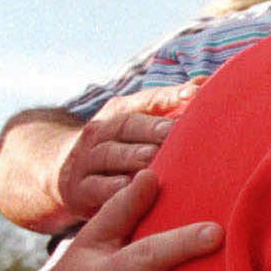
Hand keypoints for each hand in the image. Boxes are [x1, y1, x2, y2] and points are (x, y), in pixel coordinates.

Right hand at [54, 84, 195, 223]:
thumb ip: (168, 106)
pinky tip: (126, 187)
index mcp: (119, 114)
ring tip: (151, 157)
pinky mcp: (80, 189)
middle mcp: (101, 132)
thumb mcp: (136, 124)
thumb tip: (204, 82)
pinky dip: (109, 188)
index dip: (168, 96)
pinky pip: (94, 187)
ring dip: (130, 156)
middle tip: (171, 131)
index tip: (193, 94)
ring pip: (108, 155)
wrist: (65, 174)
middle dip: (150, 128)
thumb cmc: (119, 147)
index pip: (145, 101)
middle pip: (126, 125)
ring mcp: (87, 160)